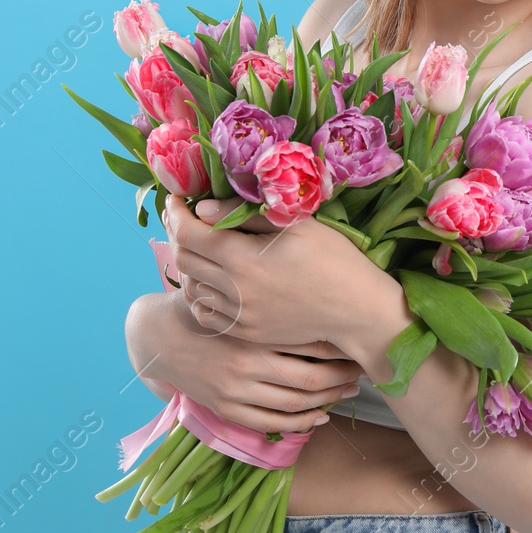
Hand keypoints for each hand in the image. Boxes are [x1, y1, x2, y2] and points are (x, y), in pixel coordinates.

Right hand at [132, 289, 363, 434]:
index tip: (357, 340)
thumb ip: (266, 280)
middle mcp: (246, 365)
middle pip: (310, 379)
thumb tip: (308, 252)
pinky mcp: (227, 409)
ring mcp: (236, 392)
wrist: (159, 335)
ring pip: (295, 405)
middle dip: (341, 377)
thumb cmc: (204, 302)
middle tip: (361, 370)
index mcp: (252, 331)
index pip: (309, 343)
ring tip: (348, 389)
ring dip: (328, 400)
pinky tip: (321, 415)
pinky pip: (273, 423)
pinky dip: (302, 423)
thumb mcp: (232, 285)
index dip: (340, 346)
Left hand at [163, 193, 399, 349]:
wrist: (356, 309)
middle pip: (183, 259)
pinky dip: (200, 294)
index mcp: (244, 259)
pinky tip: (211, 280)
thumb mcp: (294, 224)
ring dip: (188, 264)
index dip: (175, 213)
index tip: (176, 200)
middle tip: (184, 219)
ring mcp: (240, 316)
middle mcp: (235, 291)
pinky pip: (206, 313)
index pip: (189, 233)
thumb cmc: (332, 258)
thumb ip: (243, 215)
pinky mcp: (247, 332)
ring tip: (199, 247)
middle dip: (178, 234)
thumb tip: (201, 209)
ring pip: (191, 287)